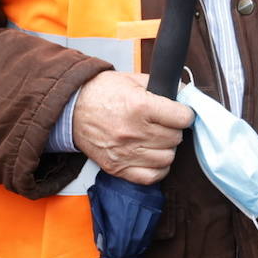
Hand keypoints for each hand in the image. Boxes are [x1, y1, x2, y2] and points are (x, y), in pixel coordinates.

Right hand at [72, 71, 194, 184]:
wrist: (71, 109)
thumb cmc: (102, 92)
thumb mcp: (134, 80)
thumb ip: (162, 86)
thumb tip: (186, 94)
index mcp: (140, 107)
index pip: (182, 118)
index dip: (185, 114)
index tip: (181, 113)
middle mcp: (134, 132)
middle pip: (175, 138)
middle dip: (175, 130)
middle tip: (167, 124)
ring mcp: (125, 153)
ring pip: (167, 158)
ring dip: (167, 149)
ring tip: (158, 139)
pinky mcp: (117, 168)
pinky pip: (150, 177)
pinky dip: (158, 169)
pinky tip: (154, 157)